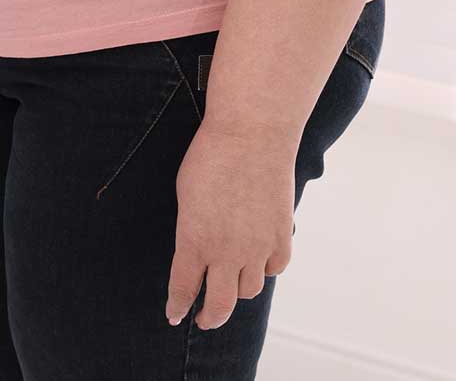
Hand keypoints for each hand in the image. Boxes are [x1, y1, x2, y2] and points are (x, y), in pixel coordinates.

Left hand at [166, 122, 297, 329]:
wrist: (251, 136)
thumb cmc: (210, 158)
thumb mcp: (185, 196)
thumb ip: (191, 229)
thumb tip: (196, 248)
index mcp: (194, 240)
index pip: (183, 287)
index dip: (177, 305)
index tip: (174, 315)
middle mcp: (227, 252)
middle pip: (219, 304)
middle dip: (209, 317)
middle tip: (202, 319)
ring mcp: (258, 247)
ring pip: (248, 290)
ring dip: (236, 290)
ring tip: (228, 286)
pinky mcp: (282, 237)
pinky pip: (274, 268)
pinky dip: (264, 269)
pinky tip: (257, 262)